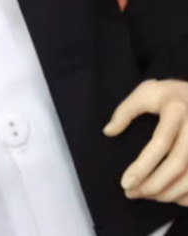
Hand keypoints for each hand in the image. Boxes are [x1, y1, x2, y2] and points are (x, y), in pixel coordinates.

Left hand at [103, 78, 187, 204]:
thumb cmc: (172, 94)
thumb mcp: (147, 91)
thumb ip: (126, 110)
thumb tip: (108, 132)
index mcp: (176, 110)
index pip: (160, 143)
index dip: (143, 166)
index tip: (125, 182)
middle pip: (177, 165)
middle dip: (153, 185)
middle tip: (131, 193)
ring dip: (167, 194)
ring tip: (145, 195)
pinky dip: (184, 196)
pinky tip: (167, 196)